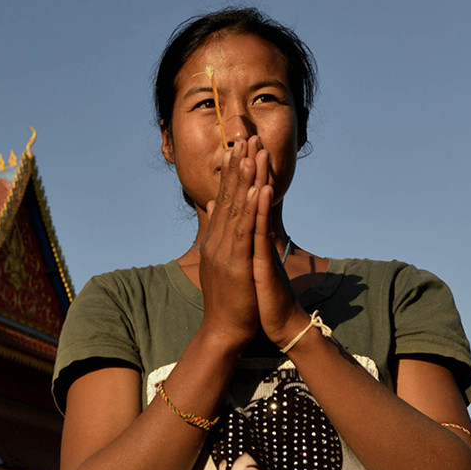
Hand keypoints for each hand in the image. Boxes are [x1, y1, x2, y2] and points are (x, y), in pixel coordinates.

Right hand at [196, 137, 268, 348]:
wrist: (224, 330)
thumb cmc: (229, 301)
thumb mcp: (223, 264)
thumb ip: (219, 236)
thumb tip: (214, 210)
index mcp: (216, 241)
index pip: (224, 201)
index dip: (232, 174)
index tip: (239, 149)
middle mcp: (217, 242)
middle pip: (228, 198)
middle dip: (237, 168)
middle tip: (244, 138)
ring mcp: (225, 252)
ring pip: (236, 209)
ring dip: (243, 180)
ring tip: (250, 154)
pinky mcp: (236, 263)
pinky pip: (244, 231)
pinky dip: (250, 210)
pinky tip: (256, 190)